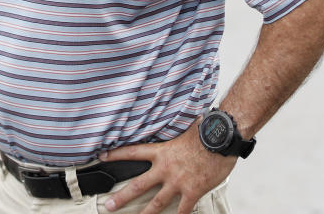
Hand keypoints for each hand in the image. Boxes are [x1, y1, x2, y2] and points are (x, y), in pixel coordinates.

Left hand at [99, 122, 235, 213]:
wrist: (221, 139)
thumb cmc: (206, 131)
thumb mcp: (183, 128)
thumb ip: (173, 129)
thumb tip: (169, 119)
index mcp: (161, 152)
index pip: (132, 152)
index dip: (115, 155)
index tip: (102, 157)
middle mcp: (166, 168)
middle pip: (138, 185)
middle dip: (121, 197)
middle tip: (109, 205)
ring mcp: (178, 182)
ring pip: (157, 203)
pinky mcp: (192, 191)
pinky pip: (183, 210)